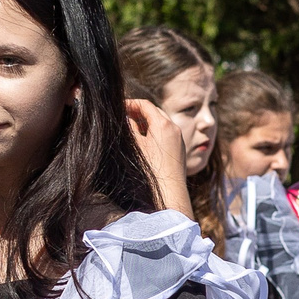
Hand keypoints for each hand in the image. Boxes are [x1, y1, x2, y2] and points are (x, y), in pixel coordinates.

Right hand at [126, 100, 189, 215]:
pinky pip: (166, 134)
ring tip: (131, 128)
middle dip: (138, 112)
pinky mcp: (180, 150)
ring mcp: (179, 140)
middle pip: (154, 112)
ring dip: (146, 123)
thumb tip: (126, 119)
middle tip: (123, 116)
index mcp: (164, 124)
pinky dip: (154, 133)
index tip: (118, 107)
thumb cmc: (150, 170)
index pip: (145, 105)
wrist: (170, 194)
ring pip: (160, 123)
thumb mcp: (135, 146)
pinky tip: (143, 142)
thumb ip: (129, 128)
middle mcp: (175, 129)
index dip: (130, 104)